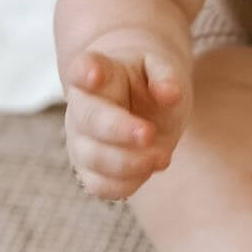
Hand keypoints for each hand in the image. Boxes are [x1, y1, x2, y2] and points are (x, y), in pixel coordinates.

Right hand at [63, 44, 190, 199]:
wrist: (143, 97)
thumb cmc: (151, 78)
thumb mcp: (163, 66)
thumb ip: (166, 75)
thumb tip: (170, 94)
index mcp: (100, 70)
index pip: (83, 67)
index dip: (85, 71)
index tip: (94, 74)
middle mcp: (82, 106)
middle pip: (89, 119)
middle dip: (118, 129)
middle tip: (148, 133)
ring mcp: (81, 139)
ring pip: (93, 157)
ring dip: (127, 162)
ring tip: (163, 156)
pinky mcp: (90, 168)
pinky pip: (100, 185)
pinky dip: (124, 183)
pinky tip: (150, 169)